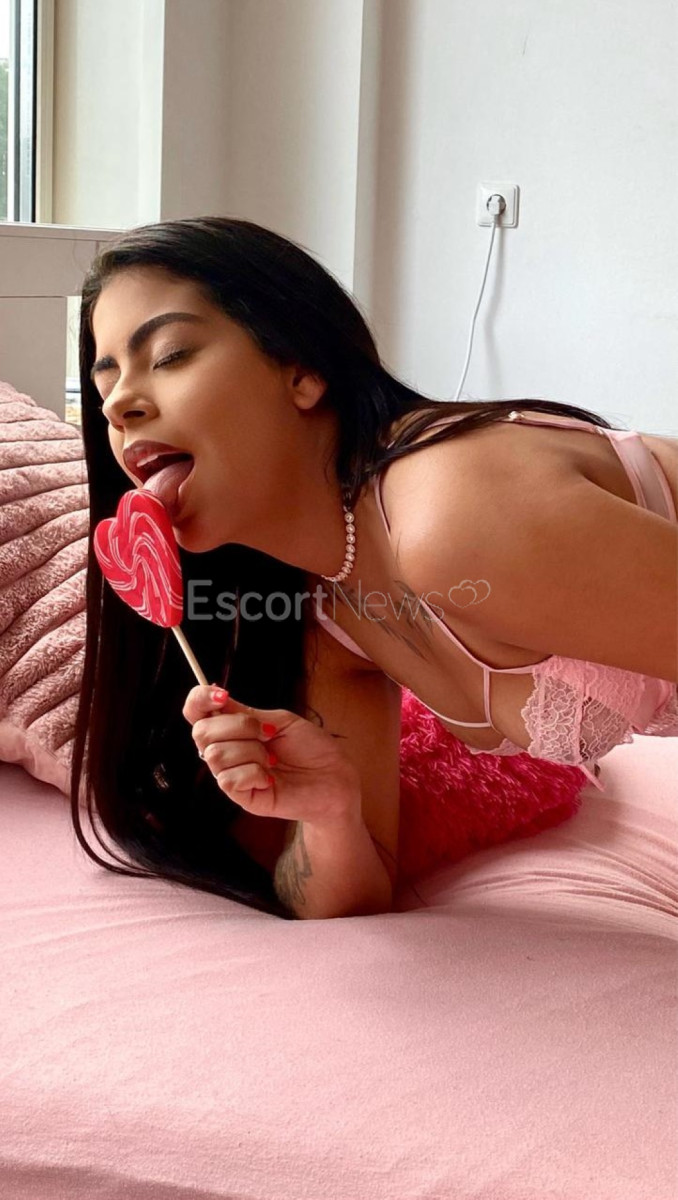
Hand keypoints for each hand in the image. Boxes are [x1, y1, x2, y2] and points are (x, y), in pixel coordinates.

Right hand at [182, 684, 360, 825]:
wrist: (333, 778)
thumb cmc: (311, 748)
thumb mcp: (279, 721)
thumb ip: (246, 713)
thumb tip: (217, 696)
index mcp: (233, 729)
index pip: (196, 712)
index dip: (199, 699)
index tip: (221, 694)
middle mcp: (227, 751)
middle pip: (201, 732)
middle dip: (238, 726)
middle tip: (267, 733)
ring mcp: (231, 774)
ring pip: (215, 754)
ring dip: (251, 751)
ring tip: (273, 759)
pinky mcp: (240, 797)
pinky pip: (229, 779)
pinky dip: (254, 772)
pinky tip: (271, 777)